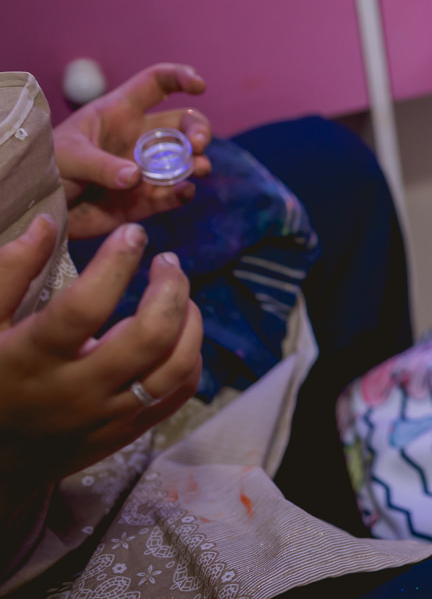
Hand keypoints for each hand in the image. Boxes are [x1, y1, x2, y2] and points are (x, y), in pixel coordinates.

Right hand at [0, 215, 202, 503]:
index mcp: (33, 360)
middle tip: (168, 261)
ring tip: (180, 293)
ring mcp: (107, 416)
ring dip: (190, 322)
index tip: (133, 234)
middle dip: (171, 289)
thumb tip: (46, 223)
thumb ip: (8, 274)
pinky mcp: (128, 432)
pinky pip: (178, 395)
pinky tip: (180, 333)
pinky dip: (191, 359)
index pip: (85, 306)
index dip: (115, 264)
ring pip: (175, 368)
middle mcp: (76, 391)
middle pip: (148, 337)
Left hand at [53, 63, 211, 238]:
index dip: (179, 77)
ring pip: (186, 160)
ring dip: (198, 162)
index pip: (156, 84)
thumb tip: (135, 176)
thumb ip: (100, 165)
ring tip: (198, 169)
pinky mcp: (145, 199)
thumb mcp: (66, 157)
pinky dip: (183, 193)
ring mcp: (146, 169)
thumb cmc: (45, 170)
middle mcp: (138, 138)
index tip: (199, 86)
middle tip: (198, 144)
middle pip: (183, 124)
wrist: (39, 209)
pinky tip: (183, 192)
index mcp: (119, 113)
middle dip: (198, 129)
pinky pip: (173, 194)